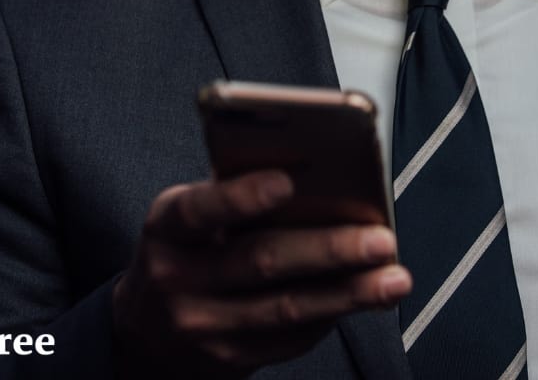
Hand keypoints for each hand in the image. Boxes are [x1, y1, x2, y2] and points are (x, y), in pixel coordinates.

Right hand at [111, 169, 410, 378]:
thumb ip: (235, 196)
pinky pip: (289, 338)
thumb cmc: (185, 253)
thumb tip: (318, 178)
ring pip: (285, 308)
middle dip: (328, 249)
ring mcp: (201, 325)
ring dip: (348, 293)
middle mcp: (176, 278)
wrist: (145, 333)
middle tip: (380, 238)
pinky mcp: (228, 359)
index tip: (288, 182)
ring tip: (393, 278)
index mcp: (166, 227)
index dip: (242, 197)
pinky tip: (360, 298)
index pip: (200, 209)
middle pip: (259, 261)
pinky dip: (331, 316)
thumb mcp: (187, 218)